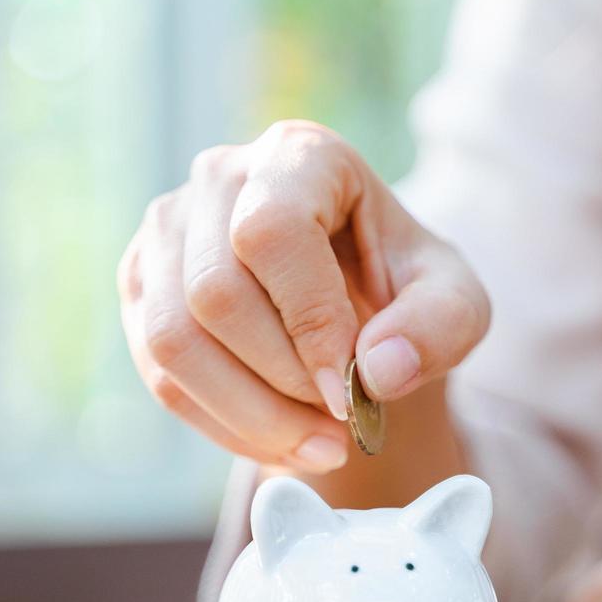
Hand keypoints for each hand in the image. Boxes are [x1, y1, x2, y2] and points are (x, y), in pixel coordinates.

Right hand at [118, 120, 489, 472]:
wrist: (363, 306)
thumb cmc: (409, 291)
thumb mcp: (457, 303)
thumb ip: (440, 327)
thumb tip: (380, 370)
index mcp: (301, 155)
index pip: (273, 233)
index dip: (308, 322)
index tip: (350, 392)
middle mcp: (220, 176)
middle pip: (215, 293)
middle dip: (281, 382)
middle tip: (342, 429)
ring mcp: (168, 230)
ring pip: (172, 340)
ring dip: (249, 414)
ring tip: (318, 446)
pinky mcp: (145, 286)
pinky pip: (159, 372)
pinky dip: (222, 424)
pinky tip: (279, 441)